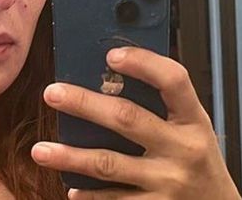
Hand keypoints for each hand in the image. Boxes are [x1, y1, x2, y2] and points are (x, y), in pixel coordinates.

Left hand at [30, 46, 241, 198]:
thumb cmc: (200, 164)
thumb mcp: (193, 130)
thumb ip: (164, 107)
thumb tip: (112, 77)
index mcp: (193, 121)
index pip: (173, 80)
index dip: (143, 63)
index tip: (112, 55)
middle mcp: (182, 149)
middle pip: (127, 118)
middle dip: (85, 104)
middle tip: (53, 93)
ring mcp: (167, 182)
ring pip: (109, 164)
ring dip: (70, 156)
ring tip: (41, 150)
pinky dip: (89, 195)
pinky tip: (71, 188)